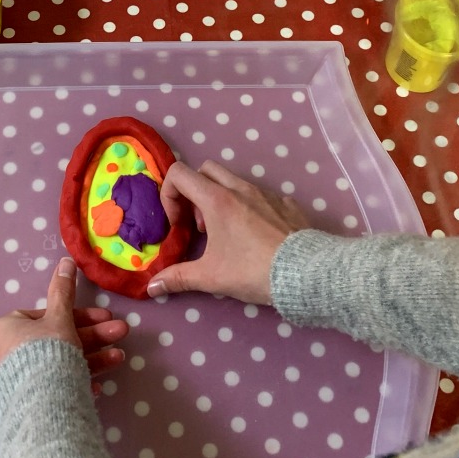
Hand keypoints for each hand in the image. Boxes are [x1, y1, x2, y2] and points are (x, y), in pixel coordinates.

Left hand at [0, 257, 129, 392]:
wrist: (37, 406)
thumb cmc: (46, 352)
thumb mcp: (60, 317)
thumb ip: (64, 291)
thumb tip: (65, 261)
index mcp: (8, 328)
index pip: (46, 315)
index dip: (78, 315)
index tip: (103, 318)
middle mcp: (7, 352)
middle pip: (57, 339)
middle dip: (93, 336)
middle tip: (120, 333)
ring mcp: (16, 379)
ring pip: (60, 362)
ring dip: (92, 358)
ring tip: (119, 358)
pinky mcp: (26, 401)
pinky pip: (55, 385)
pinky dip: (77, 381)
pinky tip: (96, 386)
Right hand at [146, 160, 308, 304]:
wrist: (306, 273)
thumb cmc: (253, 270)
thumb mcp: (211, 276)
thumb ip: (178, 278)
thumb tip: (152, 287)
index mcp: (217, 199)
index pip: (179, 173)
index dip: (170, 194)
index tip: (179, 224)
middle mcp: (240, 188)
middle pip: (206, 170)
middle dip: (195, 192)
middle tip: (201, 225)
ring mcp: (266, 193)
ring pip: (234, 181)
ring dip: (222, 199)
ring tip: (228, 234)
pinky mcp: (287, 203)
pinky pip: (261, 195)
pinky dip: (250, 207)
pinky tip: (257, 236)